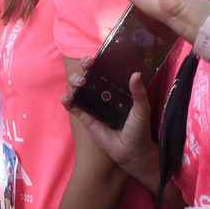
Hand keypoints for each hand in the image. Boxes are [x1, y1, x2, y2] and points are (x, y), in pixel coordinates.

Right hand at [63, 62, 157, 179]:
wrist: (132, 151)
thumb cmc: (139, 128)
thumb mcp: (142, 109)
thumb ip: (139, 93)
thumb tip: (136, 74)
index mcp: (116, 87)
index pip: (105, 68)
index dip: (99, 60)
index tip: (98, 57)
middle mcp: (102, 93)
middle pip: (89, 73)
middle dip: (85, 66)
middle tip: (89, 66)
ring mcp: (92, 105)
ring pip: (78, 87)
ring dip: (74, 80)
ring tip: (81, 84)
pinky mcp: (85, 118)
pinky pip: (72, 107)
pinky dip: (66, 100)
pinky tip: (69, 98)